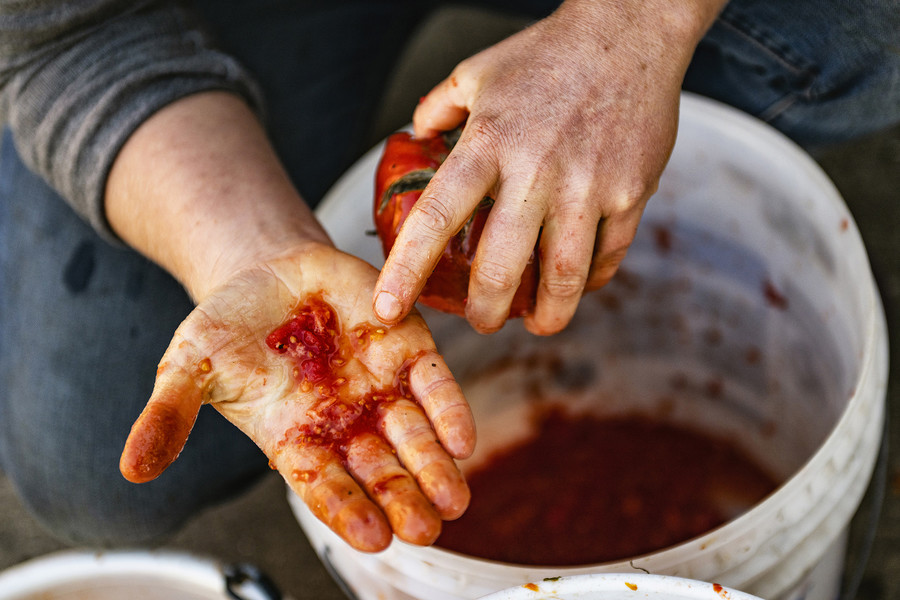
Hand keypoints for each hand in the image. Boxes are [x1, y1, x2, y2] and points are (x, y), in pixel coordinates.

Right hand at [119, 242, 474, 551]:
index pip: (322, 484)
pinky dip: (447, 409)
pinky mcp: (405, 349)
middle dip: (401, 498)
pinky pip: (433, 382)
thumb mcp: (190, 365)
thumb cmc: (229, 324)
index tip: (370, 538)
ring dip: (434, 466)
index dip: (344, 509)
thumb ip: (170, 414)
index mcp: (294, 438)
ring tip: (454, 500)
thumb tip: (131, 468)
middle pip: (378, 470)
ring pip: (412, 435)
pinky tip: (462, 438)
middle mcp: (344, 423)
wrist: (268, 271)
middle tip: (423, 529)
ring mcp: (378, 388)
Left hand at [373, 0, 723, 334]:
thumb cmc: (548, 54)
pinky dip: (591, 282)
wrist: (629, 32)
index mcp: (487, 143)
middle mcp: (535, 171)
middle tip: (480, 322)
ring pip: (563, 277)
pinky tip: (579, 286)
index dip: (408, 270)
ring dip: (547, 315)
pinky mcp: (630, 193)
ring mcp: (587, 186)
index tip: (389, 309)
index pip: (437, 218)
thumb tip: (414, 135)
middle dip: (484, 313)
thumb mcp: (477, 73)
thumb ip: (438, 109)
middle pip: (500, 268)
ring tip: (538, 323)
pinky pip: (608, 256)